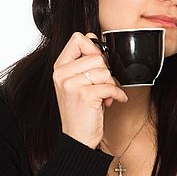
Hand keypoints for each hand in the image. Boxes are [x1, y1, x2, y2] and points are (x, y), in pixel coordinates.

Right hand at [52, 32, 127, 148]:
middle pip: (97, 56)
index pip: (78, 39)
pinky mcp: (84, 95)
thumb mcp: (78, 83)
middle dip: (106, 72)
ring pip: (105, 71)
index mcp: (60, 67)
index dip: (93, 48)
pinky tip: (113, 101)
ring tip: (104, 96)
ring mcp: (71, 84)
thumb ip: (83, 62)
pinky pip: (110, 86)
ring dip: (111, 85)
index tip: (97, 63)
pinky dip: (117, 95)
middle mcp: (62, 74)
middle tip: (102, 85)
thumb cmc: (82, 110)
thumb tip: (93, 38)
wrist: (77, 137)